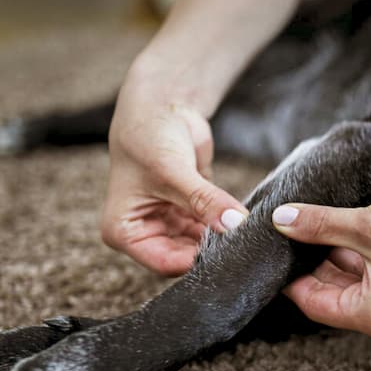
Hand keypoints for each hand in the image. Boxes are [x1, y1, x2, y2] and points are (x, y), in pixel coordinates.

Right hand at [102, 75, 247, 275]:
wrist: (161, 107)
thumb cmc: (148, 137)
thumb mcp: (173, 172)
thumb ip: (204, 201)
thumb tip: (234, 224)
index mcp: (124, 232)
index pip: (164, 263)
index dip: (196, 261)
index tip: (228, 251)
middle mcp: (145, 232)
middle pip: (184, 257)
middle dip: (212, 251)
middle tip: (243, 245)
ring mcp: (169, 224)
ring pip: (201, 245)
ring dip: (222, 239)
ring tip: (246, 233)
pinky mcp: (190, 212)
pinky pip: (212, 229)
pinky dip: (227, 226)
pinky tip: (245, 223)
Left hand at [272, 183, 370, 343]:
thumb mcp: (369, 224)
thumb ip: (319, 225)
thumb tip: (280, 221)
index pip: (315, 304)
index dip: (290, 276)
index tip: (272, 250)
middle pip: (335, 297)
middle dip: (315, 264)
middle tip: (293, 232)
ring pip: (356, 287)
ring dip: (339, 259)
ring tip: (323, 225)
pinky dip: (363, 260)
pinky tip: (353, 230)